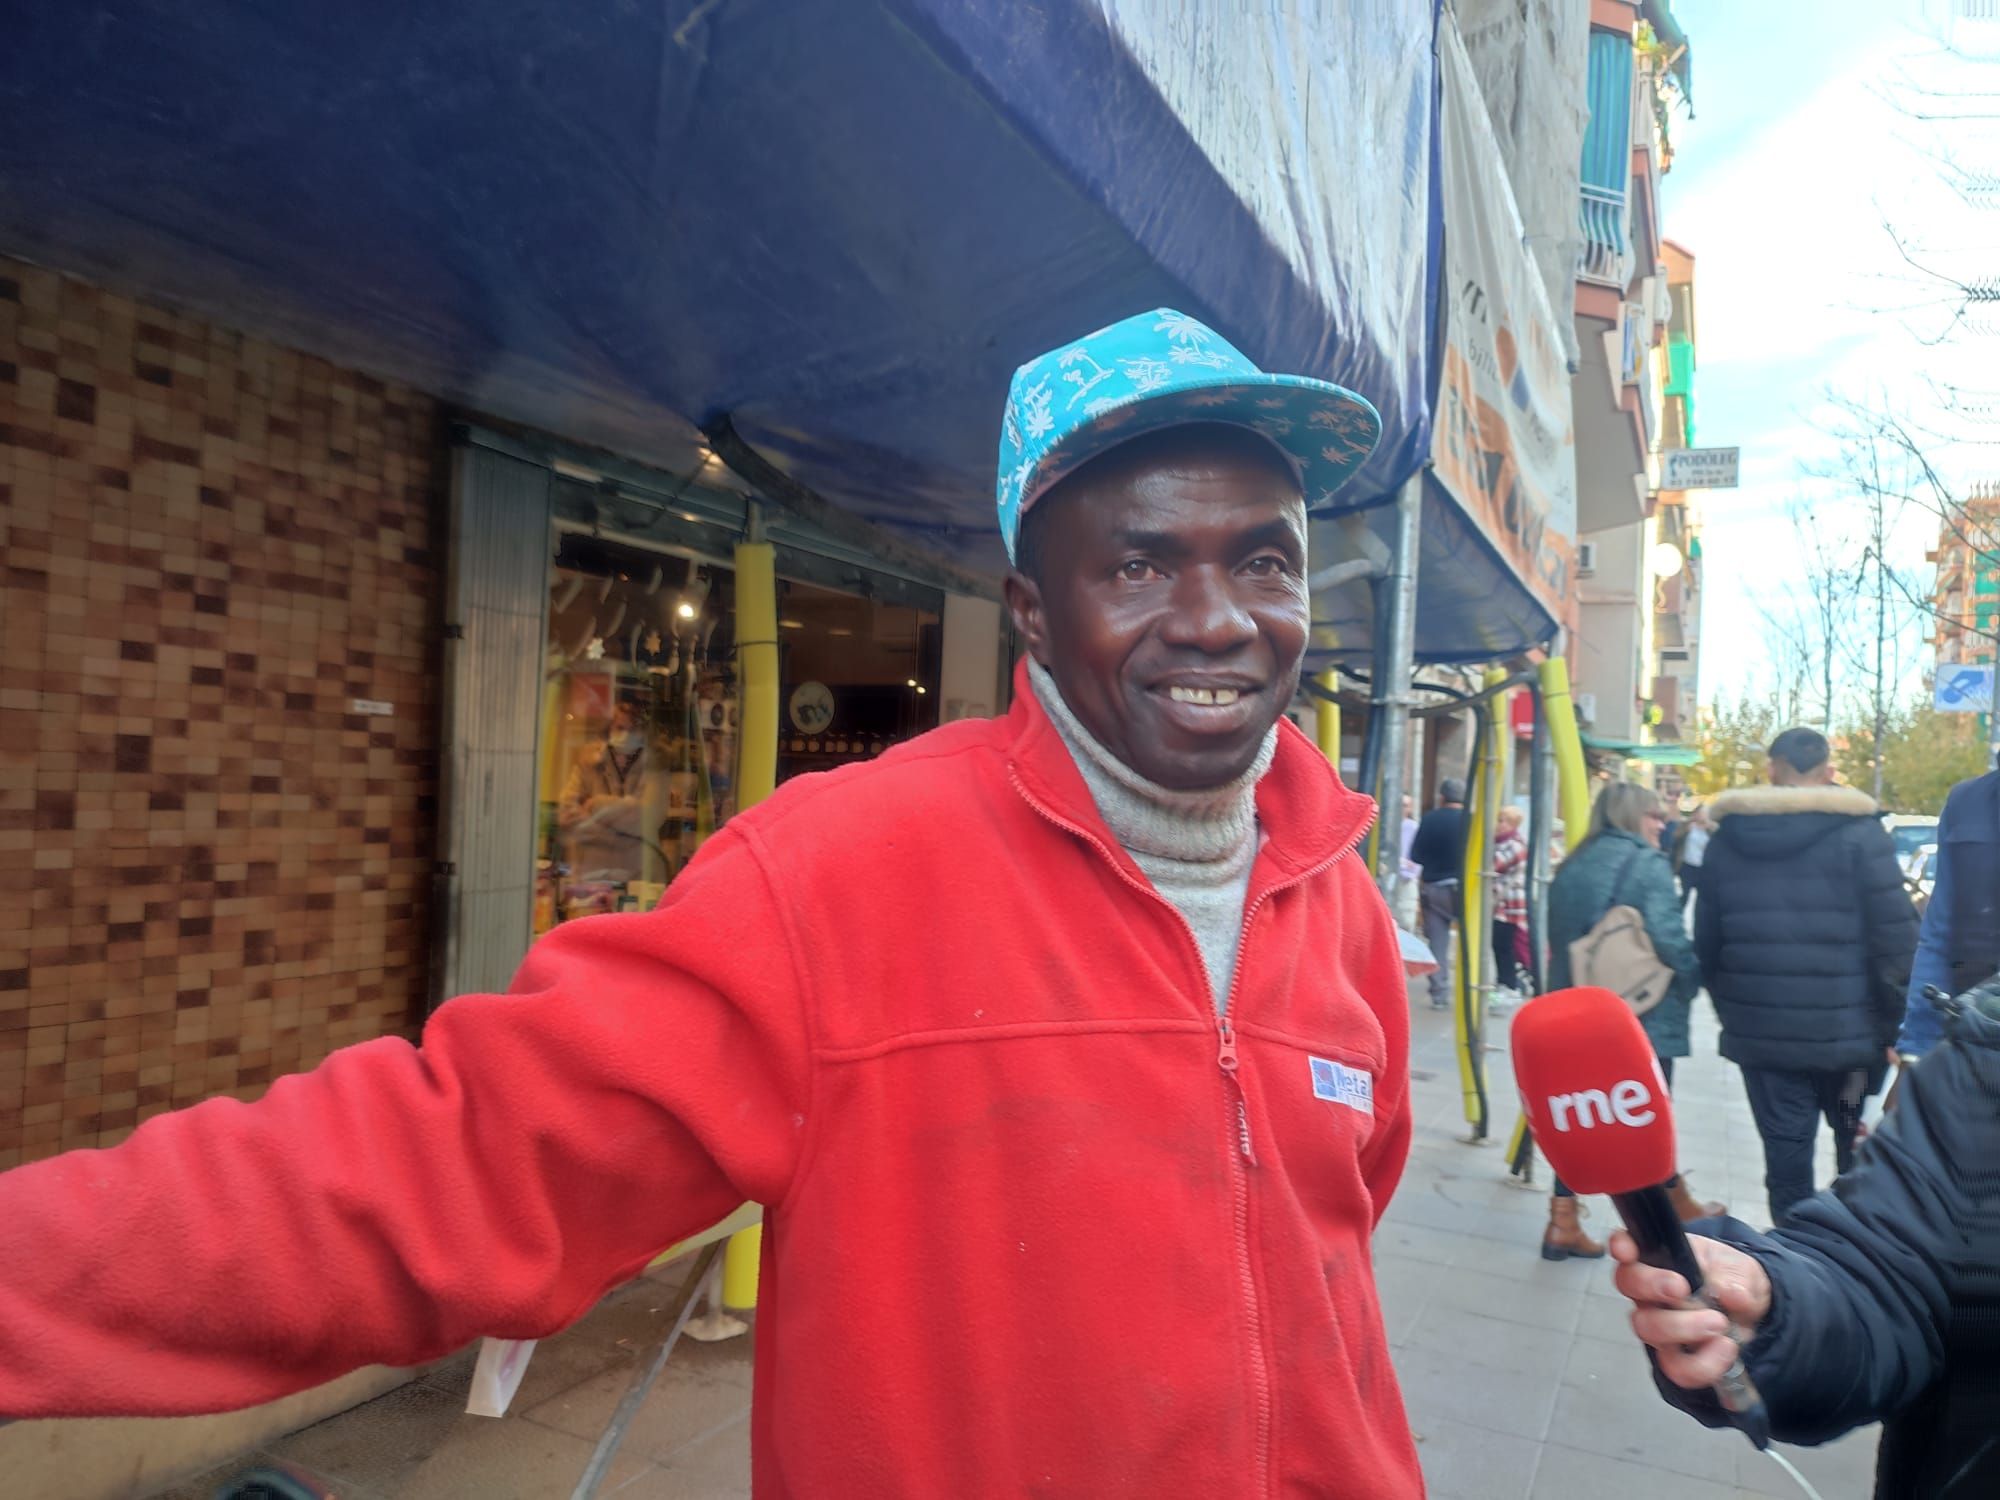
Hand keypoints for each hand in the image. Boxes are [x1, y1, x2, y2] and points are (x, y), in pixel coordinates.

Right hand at [1610, 1230, 1771, 1389]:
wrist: (1749, 1311)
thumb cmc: (1732, 1279)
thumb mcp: (1741, 1269)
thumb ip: (1736, 1277)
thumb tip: (1731, 1293)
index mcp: (1660, 1257)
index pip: (1628, 1245)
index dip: (1620, 1246)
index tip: (1627, 1251)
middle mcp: (1649, 1290)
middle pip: (1628, 1284)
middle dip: (1652, 1286)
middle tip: (1683, 1290)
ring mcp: (1658, 1324)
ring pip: (1648, 1329)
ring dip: (1683, 1328)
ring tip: (1719, 1324)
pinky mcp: (1674, 1357)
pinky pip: (1677, 1368)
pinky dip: (1704, 1363)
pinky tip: (1725, 1347)